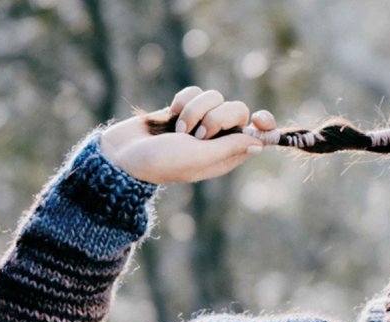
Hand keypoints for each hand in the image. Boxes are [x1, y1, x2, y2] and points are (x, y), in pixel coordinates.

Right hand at [99, 86, 276, 183]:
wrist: (126, 154)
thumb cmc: (163, 162)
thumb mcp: (199, 157)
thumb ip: (229, 148)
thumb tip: (259, 143)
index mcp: (227, 156)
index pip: (256, 135)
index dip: (263, 125)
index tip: (259, 118)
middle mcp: (218, 139)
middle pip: (237, 109)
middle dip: (217, 116)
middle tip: (197, 135)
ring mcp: (201, 122)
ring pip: (214, 97)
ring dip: (194, 110)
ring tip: (178, 130)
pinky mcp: (184, 109)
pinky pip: (195, 92)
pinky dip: (183, 101)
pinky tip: (170, 116)